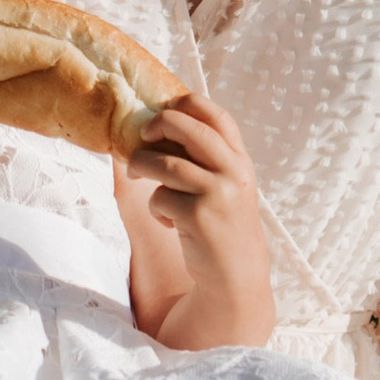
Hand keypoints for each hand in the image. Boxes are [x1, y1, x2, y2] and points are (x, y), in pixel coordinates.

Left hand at [127, 96, 271, 312]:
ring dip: (142, 166)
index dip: (187, 105)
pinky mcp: (198, 217)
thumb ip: (204, 159)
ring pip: (164, 164)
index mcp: (240, 160)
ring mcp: (217, 194)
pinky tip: (169, 221)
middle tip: (144, 136)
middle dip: (158, 126)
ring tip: (140, 176)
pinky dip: (155, 207)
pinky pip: (159, 198)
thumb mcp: (225, 186)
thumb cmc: (222, 224)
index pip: (217, 116)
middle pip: (188, 129)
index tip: (165, 110)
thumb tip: (157, 127)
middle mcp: (233, 172)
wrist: (236, 274)